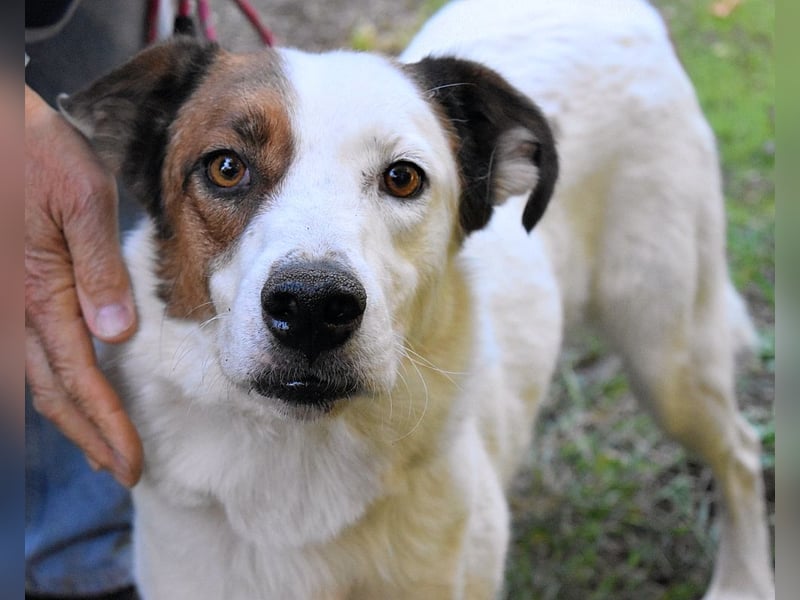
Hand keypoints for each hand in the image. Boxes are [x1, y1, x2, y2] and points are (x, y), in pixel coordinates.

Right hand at [25, 85, 141, 486]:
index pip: (80, 376)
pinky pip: (26, 350)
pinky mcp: (9, 289)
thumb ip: (99, 269)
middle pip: (54, 390)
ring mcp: (6, 301)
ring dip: (70, 417)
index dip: (107, 425)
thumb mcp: (82, 201)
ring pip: (35, 377)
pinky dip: (51, 382)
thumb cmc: (37, 153)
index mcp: (40, 292)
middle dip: (91, 435)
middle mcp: (16, 307)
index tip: (132, 462)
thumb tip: (118, 334)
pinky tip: (70, 389)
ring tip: (99, 446)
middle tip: (124, 470)